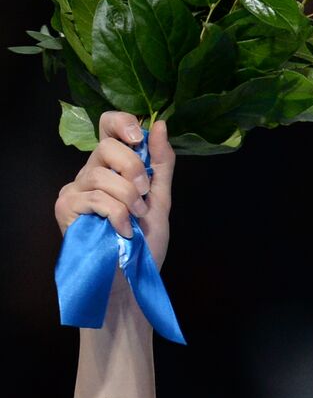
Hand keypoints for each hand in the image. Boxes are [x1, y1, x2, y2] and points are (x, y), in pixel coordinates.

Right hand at [54, 112, 176, 268]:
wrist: (133, 274)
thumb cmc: (144, 239)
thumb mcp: (160, 197)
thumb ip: (161, 163)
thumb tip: (161, 125)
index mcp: (113, 166)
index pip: (107, 126)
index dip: (122, 123)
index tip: (138, 138)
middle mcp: (90, 172)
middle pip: (106, 147)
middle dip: (134, 170)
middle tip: (142, 195)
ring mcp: (75, 190)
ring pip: (102, 175)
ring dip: (128, 199)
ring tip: (135, 218)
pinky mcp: (66, 207)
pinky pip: (96, 198)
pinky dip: (117, 215)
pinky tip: (122, 229)